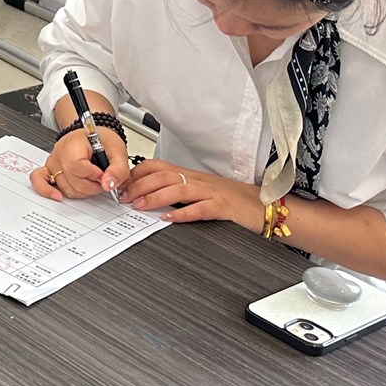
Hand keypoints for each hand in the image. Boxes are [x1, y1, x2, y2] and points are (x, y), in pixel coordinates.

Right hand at [29, 125, 129, 200]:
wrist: (94, 137)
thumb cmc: (103, 141)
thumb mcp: (118, 152)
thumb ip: (118, 169)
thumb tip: (108, 185)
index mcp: (74, 143)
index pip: (76, 165)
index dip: (93, 174)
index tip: (103, 173)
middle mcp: (59, 153)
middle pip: (72, 180)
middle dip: (92, 185)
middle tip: (102, 179)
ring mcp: (53, 162)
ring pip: (64, 187)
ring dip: (82, 191)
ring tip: (92, 181)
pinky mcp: (50, 170)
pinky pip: (39, 181)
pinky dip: (46, 191)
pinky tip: (57, 196)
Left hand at [118, 162, 261, 228]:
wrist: (263, 204)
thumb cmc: (231, 199)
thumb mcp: (200, 191)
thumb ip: (176, 191)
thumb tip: (146, 197)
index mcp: (190, 175)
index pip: (158, 166)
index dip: (137, 173)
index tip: (122, 184)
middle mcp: (198, 180)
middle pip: (164, 176)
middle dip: (140, 185)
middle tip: (124, 197)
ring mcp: (211, 192)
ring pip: (178, 188)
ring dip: (156, 197)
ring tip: (140, 206)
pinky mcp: (223, 207)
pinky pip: (201, 208)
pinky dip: (183, 213)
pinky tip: (170, 218)